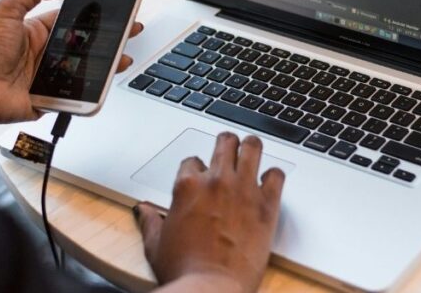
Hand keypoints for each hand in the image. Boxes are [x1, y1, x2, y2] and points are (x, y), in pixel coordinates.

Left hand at [0, 0, 143, 125]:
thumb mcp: (5, 9)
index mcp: (37, 30)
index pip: (74, 19)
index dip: (94, 14)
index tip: (113, 7)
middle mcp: (46, 52)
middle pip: (86, 44)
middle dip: (110, 37)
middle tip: (131, 29)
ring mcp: (50, 76)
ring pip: (87, 68)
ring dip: (108, 62)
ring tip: (124, 56)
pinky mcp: (52, 97)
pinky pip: (77, 93)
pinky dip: (93, 89)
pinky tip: (106, 79)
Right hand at [135, 133, 285, 292]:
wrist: (211, 289)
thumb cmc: (183, 271)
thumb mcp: (156, 245)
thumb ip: (150, 222)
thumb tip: (143, 210)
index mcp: (187, 186)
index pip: (193, 161)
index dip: (197, 169)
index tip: (200, 177)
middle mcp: (216, 181)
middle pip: (225, 142)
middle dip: (226, 144)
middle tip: (229, 150)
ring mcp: (243, 190)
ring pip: (252, 147)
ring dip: (251, 148)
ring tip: (251, 151)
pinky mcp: (267, 205)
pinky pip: (277, 175)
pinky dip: (274, 176)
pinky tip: (270, 182)